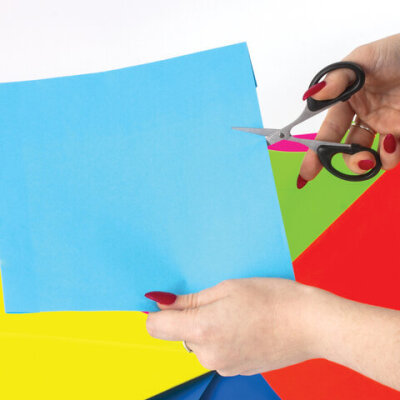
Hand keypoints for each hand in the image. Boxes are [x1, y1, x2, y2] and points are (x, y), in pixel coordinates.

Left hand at [145, 278, 399, 389]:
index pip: (156, 328)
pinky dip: (224, 337)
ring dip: (209, 327)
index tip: (165, 302)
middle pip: (180, 334)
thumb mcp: (227, 288)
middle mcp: (208, 354)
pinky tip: (246, 325)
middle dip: (190, 317)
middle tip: (218, 299)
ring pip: (200, 342)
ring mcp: (223, 365)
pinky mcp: (237, 369)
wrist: (311, 325)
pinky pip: (217, 351)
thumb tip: (160, 304)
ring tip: (237, 312)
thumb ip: (190, 300)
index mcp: (203, 329)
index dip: (156, 313)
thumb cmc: (272, 298)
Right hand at [299, 34, 399, 186]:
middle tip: (359, 161)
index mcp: (348, 102)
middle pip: (348, 151)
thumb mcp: (363, 58)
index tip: (307, 172)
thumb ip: (337, 78)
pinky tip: (393, 143)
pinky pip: (394, 154)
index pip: (329, 131)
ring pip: (372, 157)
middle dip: (349, 162)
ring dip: (371, 162)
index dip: (316, 152)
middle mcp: (365, 117)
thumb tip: (313, 95)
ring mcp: (385, 125)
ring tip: (380, 151)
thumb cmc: (397, 51)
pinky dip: (392, 155)